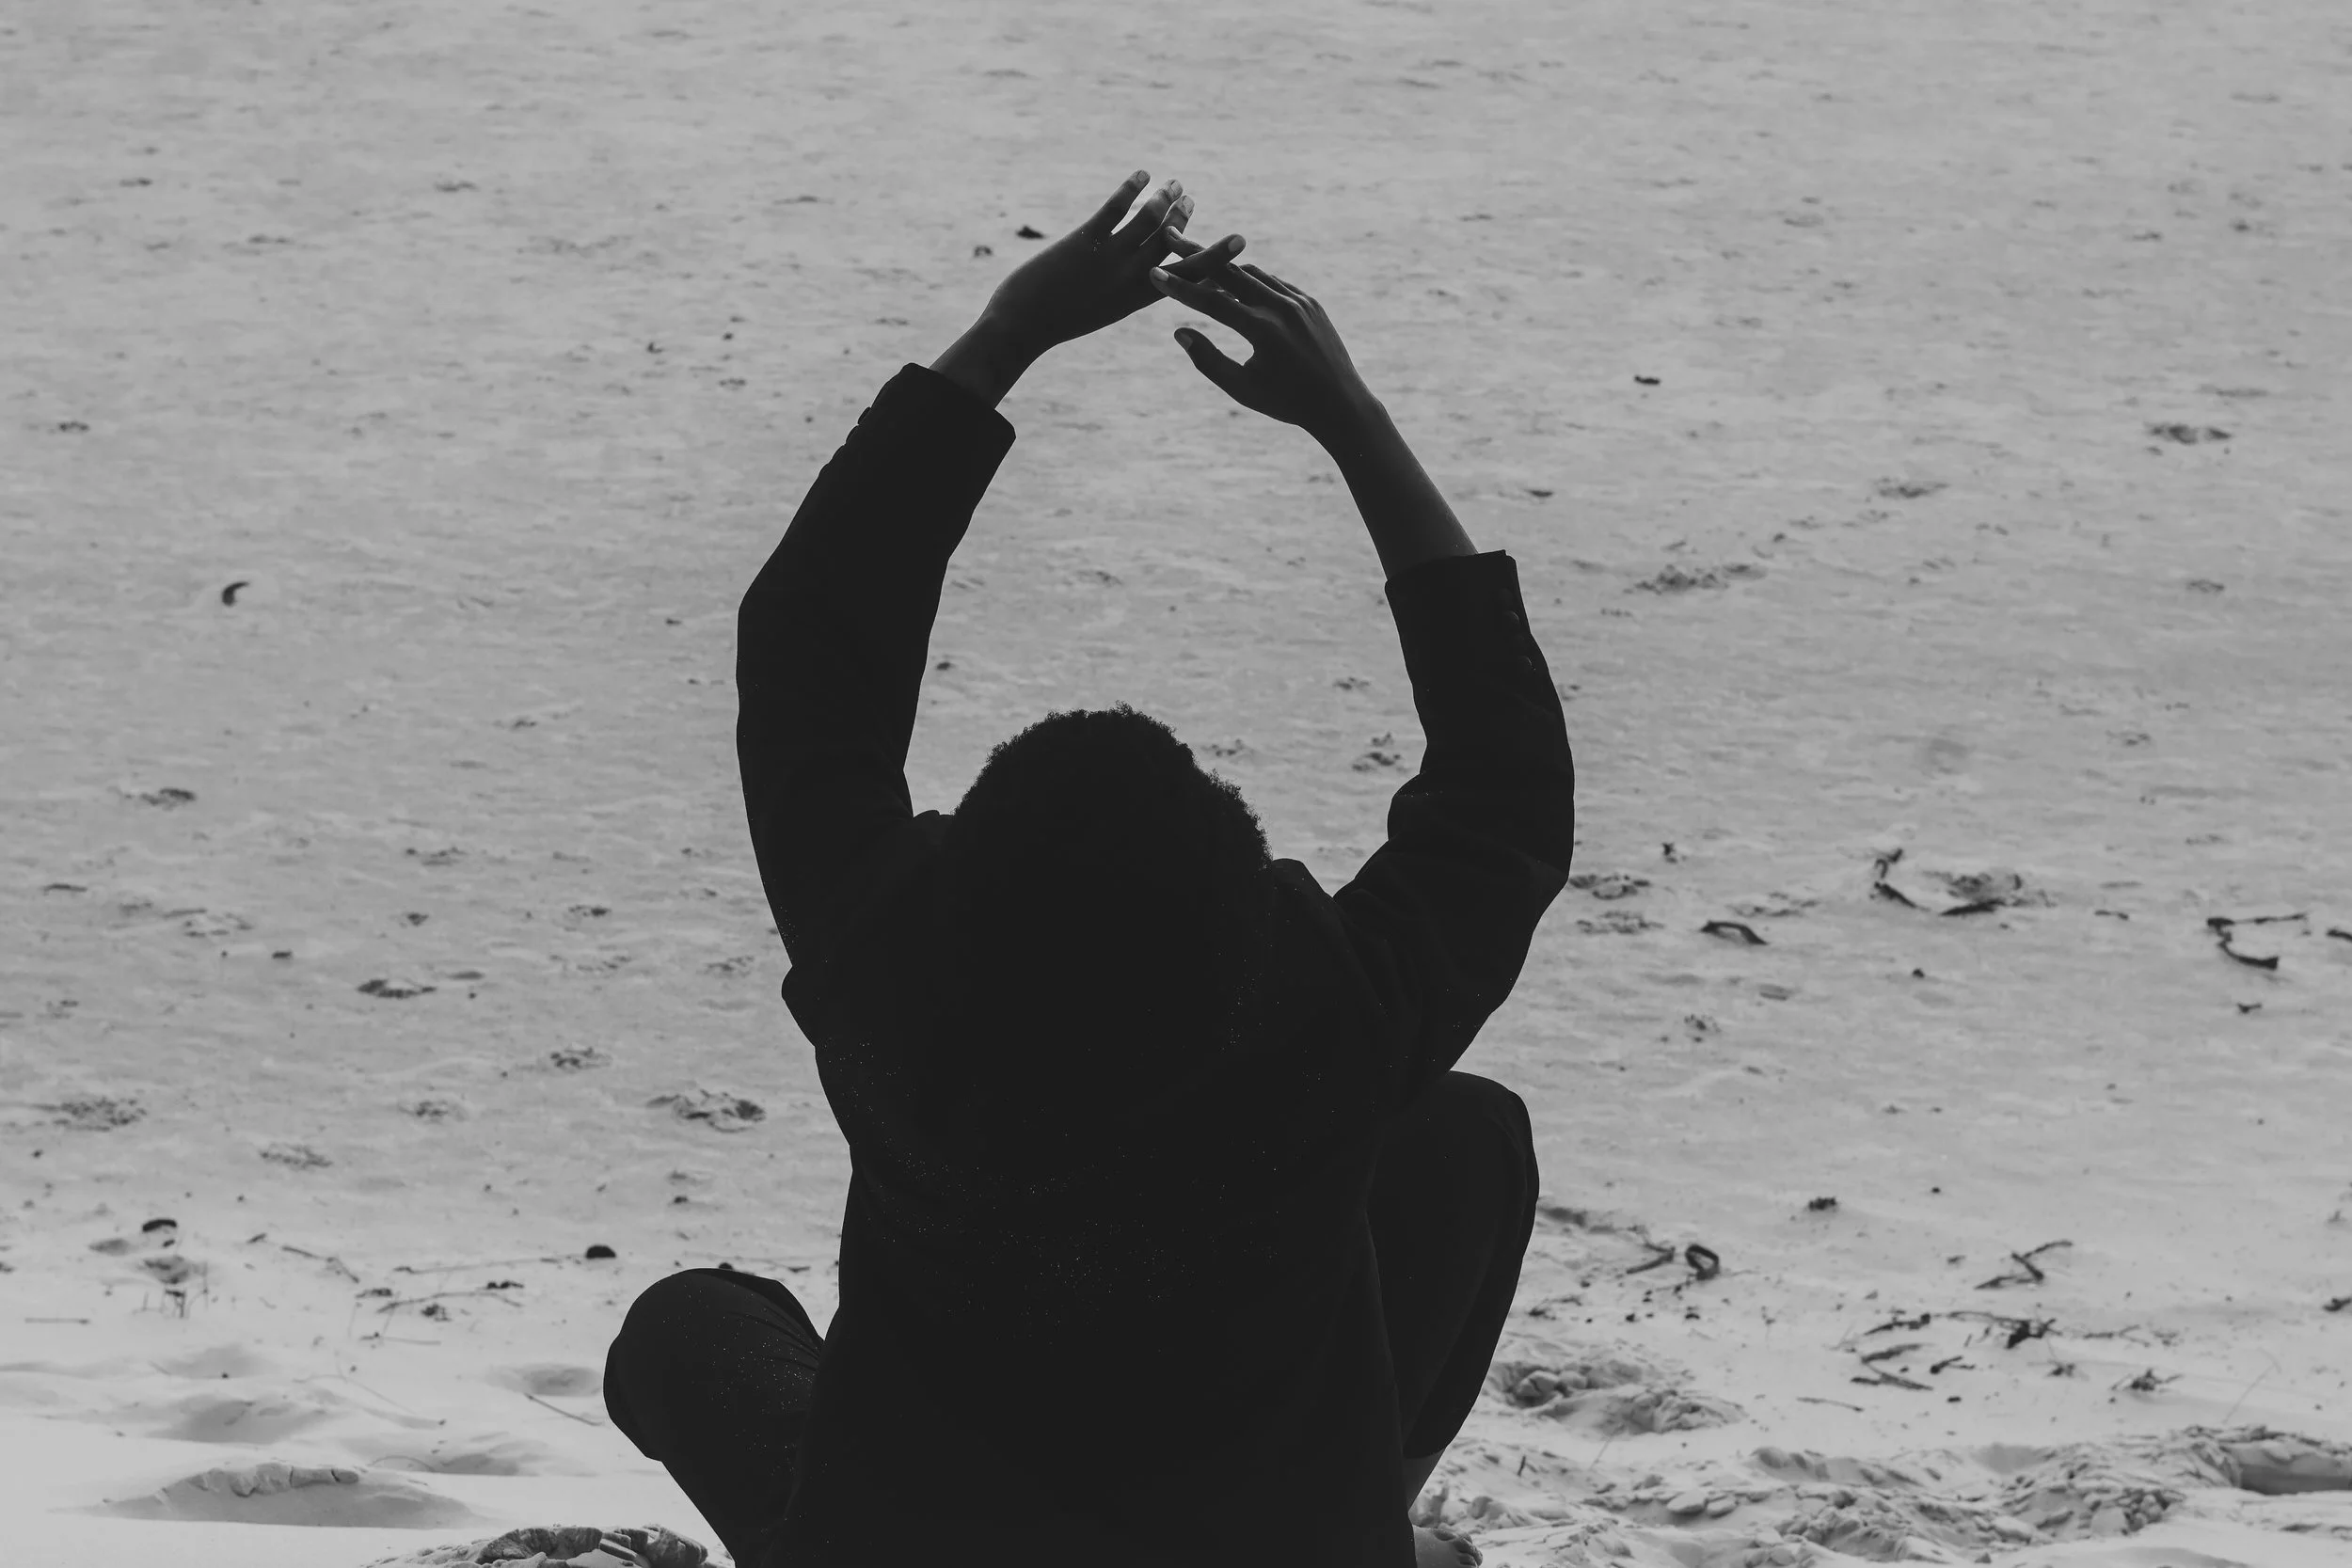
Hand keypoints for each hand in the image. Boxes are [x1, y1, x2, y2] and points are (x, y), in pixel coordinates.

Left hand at [978, 170, 1246, 357]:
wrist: (1019, 328)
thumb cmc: (1054, 321)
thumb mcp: (1097, 311)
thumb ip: (1121, 293)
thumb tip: (1137, 279)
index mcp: (1136, 298)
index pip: (1187, 276)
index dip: (1215, 257)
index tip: (1238, 242)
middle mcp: (1129, 279)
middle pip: (1172, 242)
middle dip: (1184, 217)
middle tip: (1189, 197)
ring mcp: (1109, 260)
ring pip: (1149, 221)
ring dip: (1165, 199)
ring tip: (1172, 183)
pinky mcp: (1084, 242)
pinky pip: (1116, 209)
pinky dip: (1133, 188)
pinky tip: (1142, 175)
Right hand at [1147, 247, 1375, 440]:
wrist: (1340, 403)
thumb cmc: (1286, 402)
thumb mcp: (1242, 388)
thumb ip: (1208, 360)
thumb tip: (1179, 331)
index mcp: (1262, 331)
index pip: (1211, 301)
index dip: (1180, 287)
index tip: (1154, 273)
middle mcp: (1282, 308)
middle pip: (1230, 273)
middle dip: (1198, 254)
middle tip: (1171, 237)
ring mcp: (1299, 301)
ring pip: (1253, 274)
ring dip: (1224, 268)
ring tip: (1199, 264)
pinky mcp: (1310, 302)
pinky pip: (1274, 283)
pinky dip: (1252, 281)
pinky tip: (1235, 282)